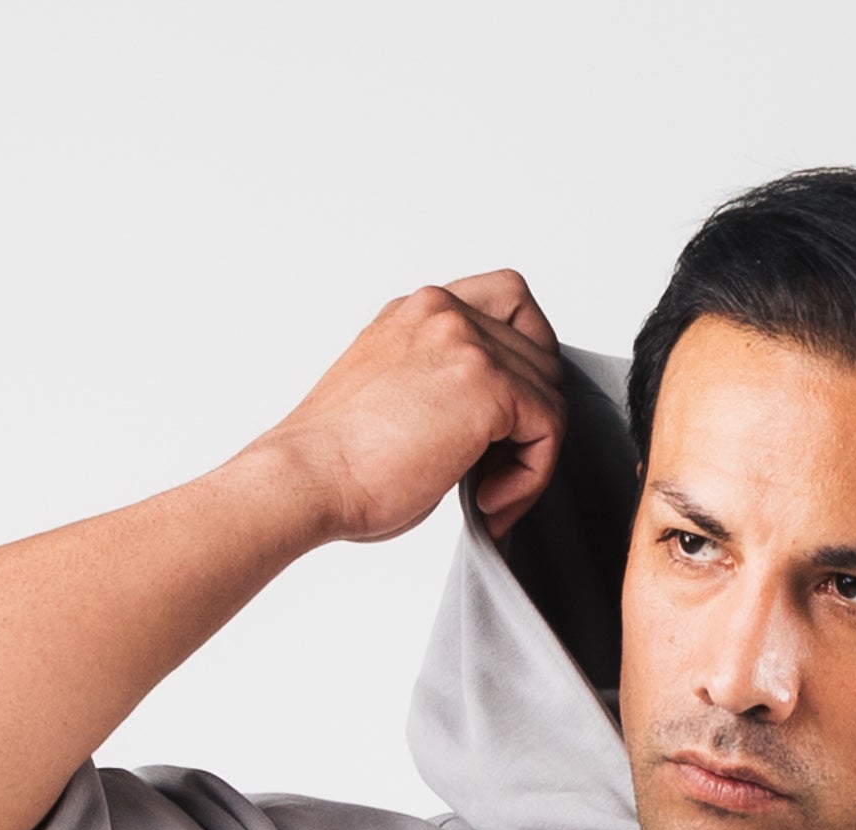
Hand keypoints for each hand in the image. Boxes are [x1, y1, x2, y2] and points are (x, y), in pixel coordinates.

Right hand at [252, 274, 566, 553]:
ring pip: (548, 392)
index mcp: (418, 312)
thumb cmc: (335, 462)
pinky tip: (489, 501)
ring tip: (487, 496)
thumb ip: (442, 384)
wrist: (306, 478)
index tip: (503, 422)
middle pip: (539, 350)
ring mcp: (466, 341)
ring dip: (530, 455)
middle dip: (529, 420)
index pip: (509, 302)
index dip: (525, 360)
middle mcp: (443, 312)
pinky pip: (549, 427)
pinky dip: (532, 475)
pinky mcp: (486, 385)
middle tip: (492, 474)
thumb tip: (491, 420)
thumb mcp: (394, 396)